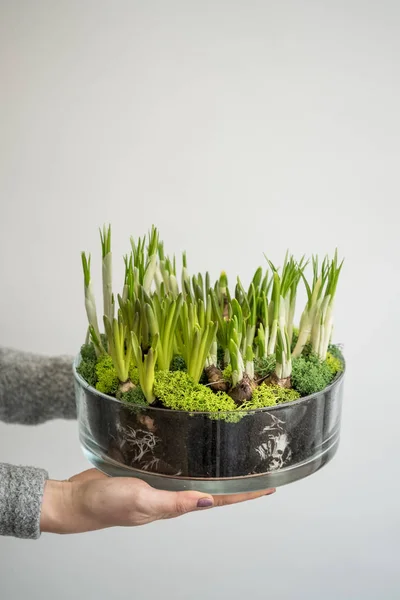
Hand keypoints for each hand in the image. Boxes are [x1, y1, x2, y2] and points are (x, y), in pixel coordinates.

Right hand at [40, 469, 274, 533]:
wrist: (77, 500)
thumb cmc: (106, 504)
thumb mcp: (141, 501)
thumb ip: (173, 502)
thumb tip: (207, 500)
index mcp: (175, 504)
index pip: (219, 499)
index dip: (246, 494)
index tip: (270, 486)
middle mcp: (172, 494)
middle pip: (213, 487)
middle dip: (238, 479)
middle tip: (260, 464)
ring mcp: (160, 483)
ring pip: (196, 475)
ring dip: (218, 467)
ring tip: (237, 454)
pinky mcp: (148, 471)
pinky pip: (176, 464)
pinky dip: (192, 458)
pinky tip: (195, 446)